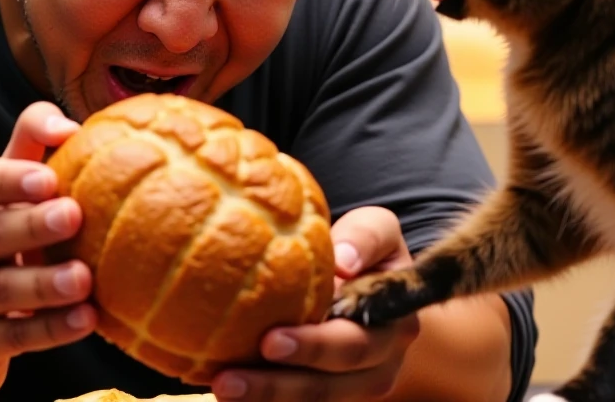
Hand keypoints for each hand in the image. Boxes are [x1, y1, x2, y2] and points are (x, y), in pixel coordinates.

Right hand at [0, 102, 97, 400]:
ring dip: (45, 284)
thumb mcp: (2, 194)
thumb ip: (31, 147)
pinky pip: (13, 336)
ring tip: (84, 278)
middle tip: (73, 216)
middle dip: (33, 225)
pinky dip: (51, 330)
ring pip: (3, 289)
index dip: (9, 179)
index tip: (47, 177)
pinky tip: (85, 320)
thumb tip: (71, 125)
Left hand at [210, 206, 420, 401]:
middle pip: (327, 384)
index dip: (314, 347)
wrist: (377, 290)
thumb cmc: (368, 251)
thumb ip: (366, 237)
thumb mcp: (378, 230)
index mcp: (393, 326)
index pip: (353, 343)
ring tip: (221, 387)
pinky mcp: (328, 392)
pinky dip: (261, 399)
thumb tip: (343, 261)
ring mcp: (353, 386)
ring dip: (263, 398)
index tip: (270, 340)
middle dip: (277, 383)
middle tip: (229, 377)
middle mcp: (378, 365)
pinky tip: (222, 385)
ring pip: (309, 401)